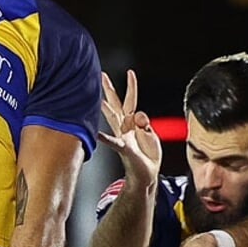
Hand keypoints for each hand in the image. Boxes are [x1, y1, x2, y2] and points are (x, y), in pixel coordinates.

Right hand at [99, 70, 162, 192]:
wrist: (147, 173)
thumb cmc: (148, 154)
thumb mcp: (151, 134)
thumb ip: (144, 122)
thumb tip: (138, 114)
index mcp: (132, 122)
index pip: (131, 100)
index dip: (131, 86)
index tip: (130, 72)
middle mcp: (125, 127)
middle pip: (116, 104)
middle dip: (109, 90)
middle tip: (101, 75)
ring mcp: (123, 136)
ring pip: (113, 118)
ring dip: (106, 108)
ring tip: (96, 98)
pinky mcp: (124, 148)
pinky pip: (114, 141)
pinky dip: (105, 138)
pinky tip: (97, 134)